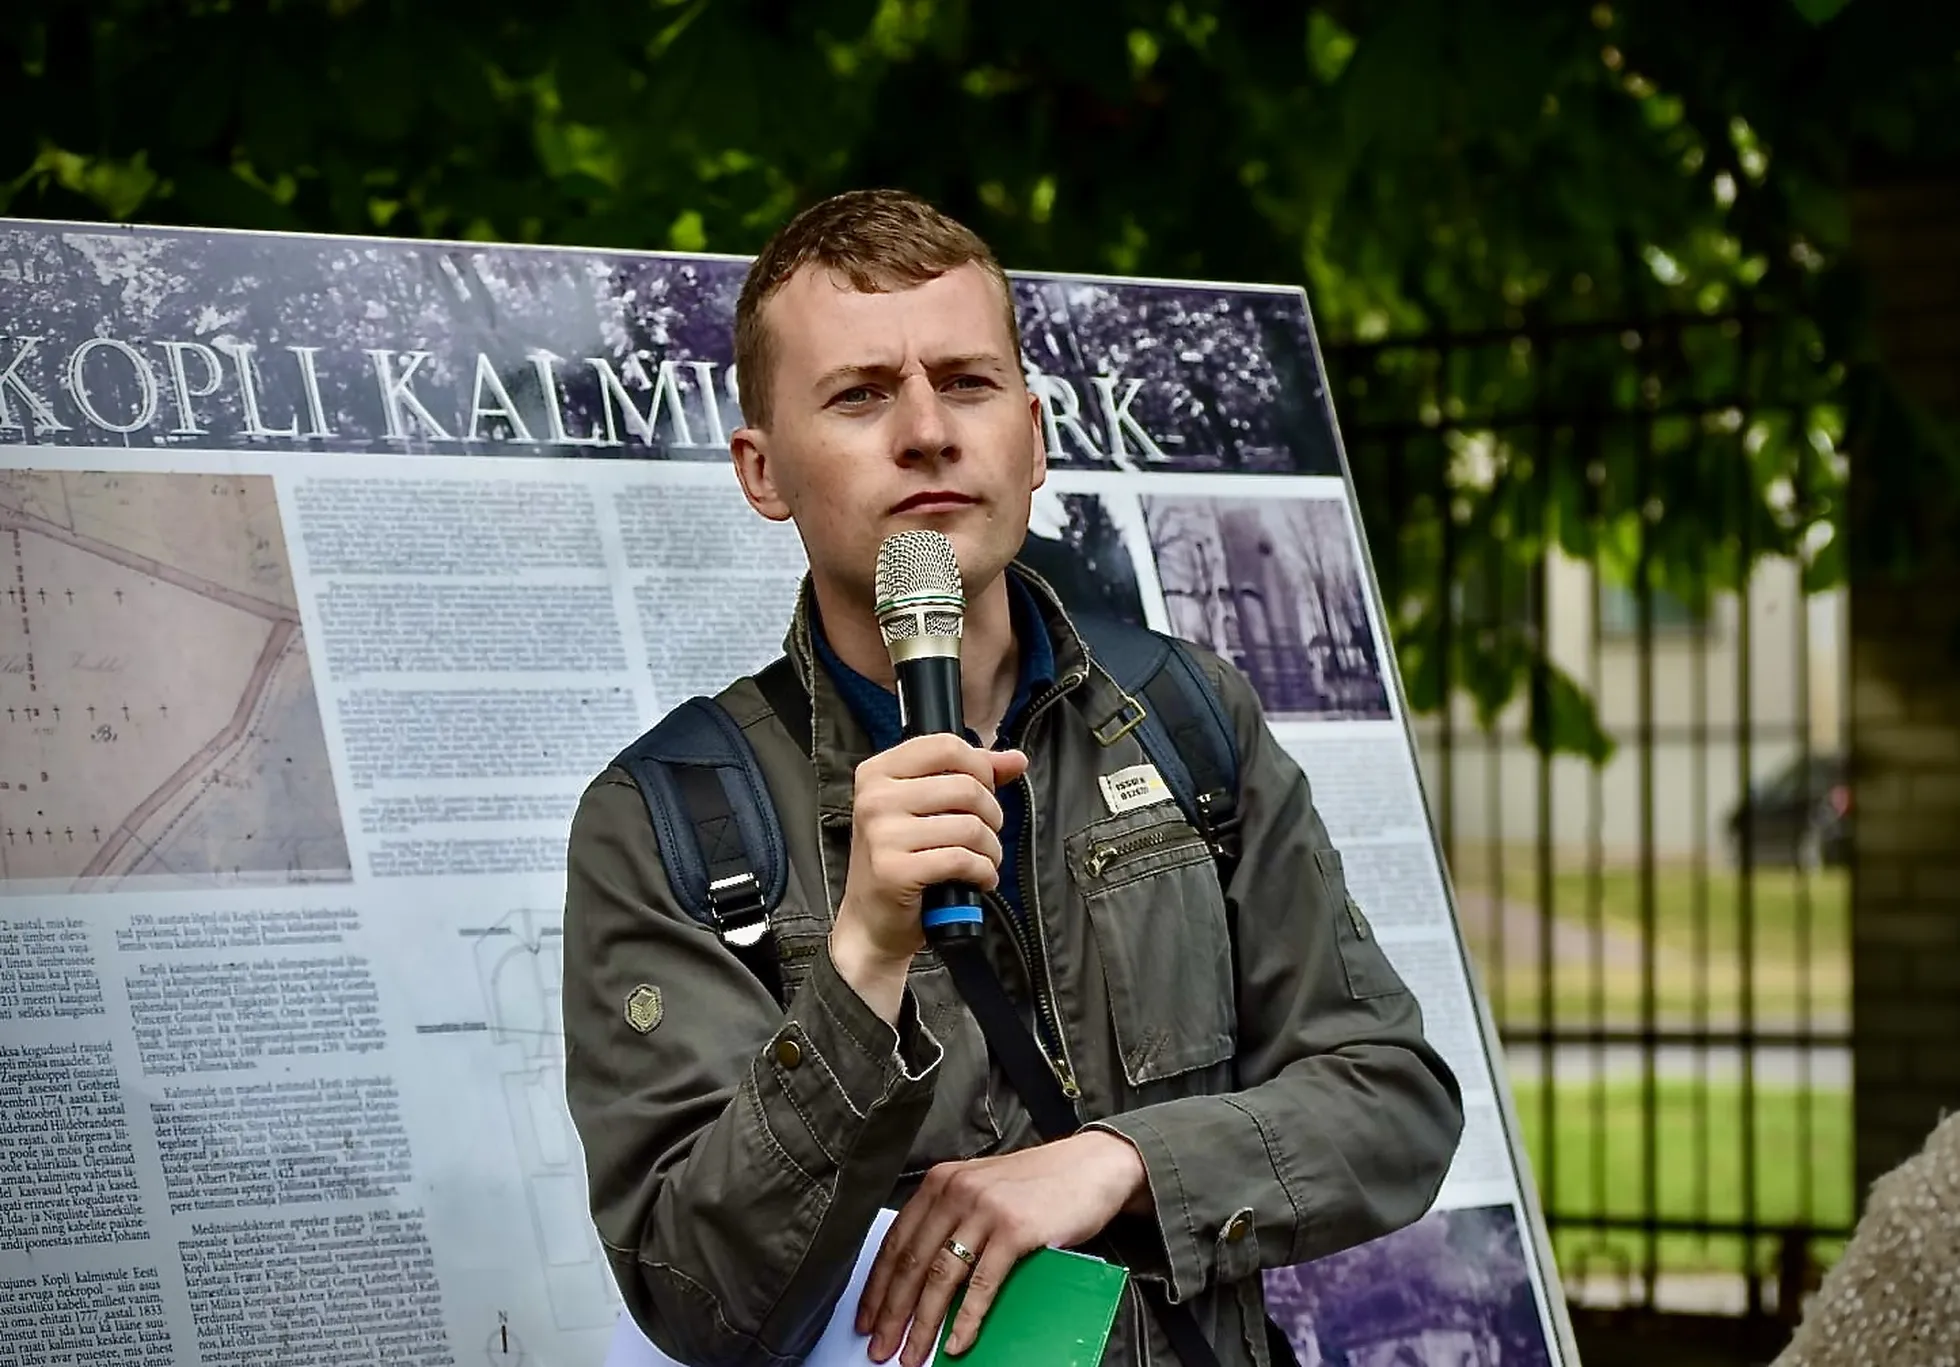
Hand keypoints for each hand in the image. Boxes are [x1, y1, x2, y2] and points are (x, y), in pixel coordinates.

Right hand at [832, 735, 1027, 1019]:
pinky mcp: (895, 870)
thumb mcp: (926, 809)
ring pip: (969, 826)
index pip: (946, 746)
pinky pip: (963, 860)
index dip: (980, 767)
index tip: (985, 791)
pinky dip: (983, 872)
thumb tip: (1016, 759)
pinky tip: (978, 879)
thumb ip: (971, 777)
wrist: (871, 922)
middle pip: (965, 786)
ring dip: (990, 849)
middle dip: (991, 815)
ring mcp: (882, 834)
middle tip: (985, 835)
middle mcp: (874, 798)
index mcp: (878, 772)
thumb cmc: (900, 861)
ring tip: (982, 861)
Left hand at [856, 1131, 1148, 1363]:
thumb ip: (950, 1219)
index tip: (866, 1319)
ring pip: (940, 1278)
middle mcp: (956, 1191)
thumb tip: (918, 1276)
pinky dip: (966, 1320)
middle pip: (911, 1264)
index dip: (877, 1286)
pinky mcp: (1014, 1230)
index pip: (895, 1241)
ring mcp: (985, 1210)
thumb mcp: (981, 1189)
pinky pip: (982, 1285)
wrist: (1092, 1167)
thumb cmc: (1037, 1184)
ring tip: (913, 1354)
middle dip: (893, 1314)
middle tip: (881, 1347)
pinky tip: (957, 1343)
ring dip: (923, 1324)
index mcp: (940, 1182)